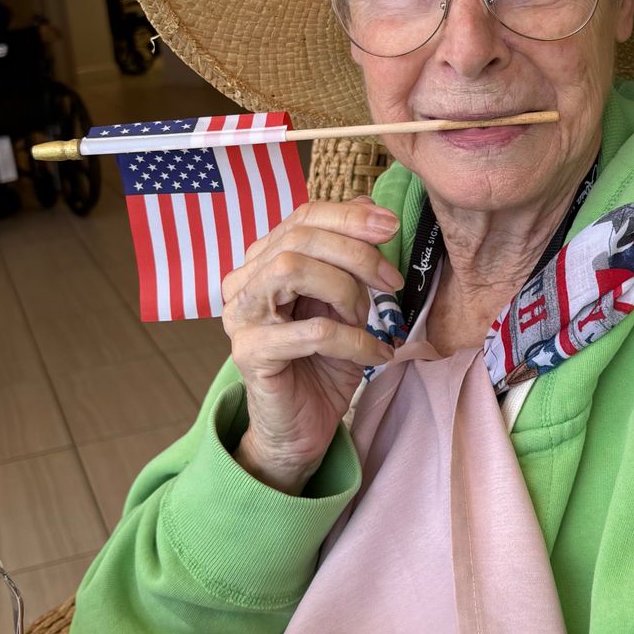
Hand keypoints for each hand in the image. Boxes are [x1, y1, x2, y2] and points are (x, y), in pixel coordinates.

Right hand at [221, 197, 402, 492]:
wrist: (304, 427)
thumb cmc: (325, 363)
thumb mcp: (345, 303)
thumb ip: (349, 258)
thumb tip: (372, 206)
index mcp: (264, 262)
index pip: (302, 217)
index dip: (348, 216)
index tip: (391, 225)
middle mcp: (244, 283)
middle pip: (298, 240)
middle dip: (355, 254)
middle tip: (392, 280)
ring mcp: (240, 317)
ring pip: (292, 271)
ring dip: (346, 291)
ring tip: (370, 319)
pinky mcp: (249, 353)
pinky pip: (311, 332)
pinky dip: (354, 340)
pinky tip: (376, 354)